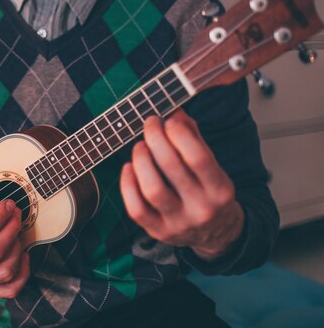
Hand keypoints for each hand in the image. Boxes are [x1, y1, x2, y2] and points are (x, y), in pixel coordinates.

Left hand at [120, 110, 244, 259]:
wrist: (216, 234)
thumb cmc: (209, 191)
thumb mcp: (212, 166)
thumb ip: (194, 139)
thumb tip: (174, 113)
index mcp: (220, 189)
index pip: (198, 157)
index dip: (179, 133)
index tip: (169, 118)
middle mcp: (201, 208)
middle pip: (171, 168)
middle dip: (156, 139)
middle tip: (150, 124)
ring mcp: (178, 223)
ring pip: (152, 189)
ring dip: (141, 160)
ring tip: (139, 145)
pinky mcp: (158, 231)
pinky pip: (136, 208)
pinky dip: (127, 184)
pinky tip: (129, 167)